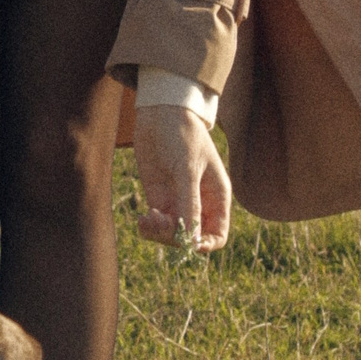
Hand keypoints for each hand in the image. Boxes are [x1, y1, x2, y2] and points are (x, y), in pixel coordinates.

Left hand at [133, 102, 231, 252]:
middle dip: (175, 237)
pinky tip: (142, 219)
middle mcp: (199, 204)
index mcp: (217, 197)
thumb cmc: (183, 136)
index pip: (218, 235)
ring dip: (159, 233)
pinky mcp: (159, 199)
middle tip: (159, 221)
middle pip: (191, 239)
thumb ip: (190, 204)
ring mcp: (178, 203)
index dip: (205, 245)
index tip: (188, 243)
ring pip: (171, 235)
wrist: (160, 114)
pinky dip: (148, 228)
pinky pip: (155, 226)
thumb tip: (191, 239)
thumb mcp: (188, 170)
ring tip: (147, 218)